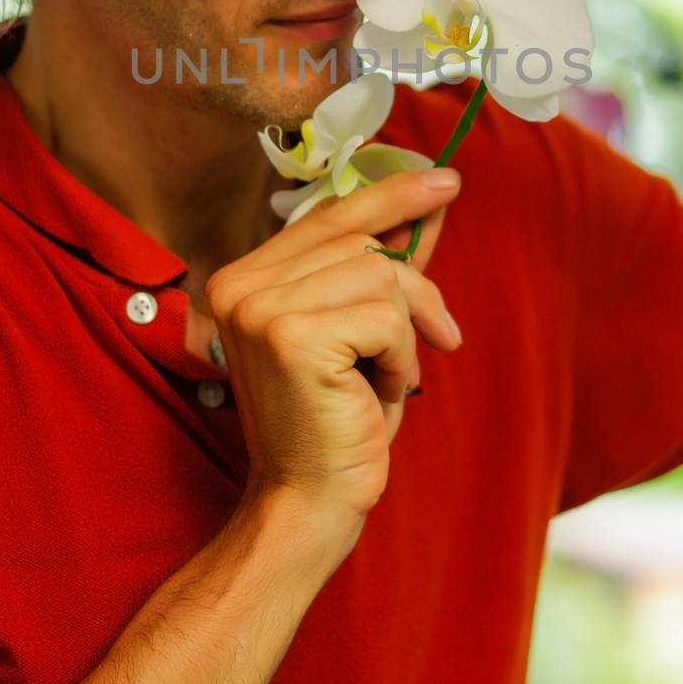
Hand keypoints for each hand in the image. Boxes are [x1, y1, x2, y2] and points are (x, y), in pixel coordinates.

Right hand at [204, 167, 462, 550]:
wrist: (307, 504)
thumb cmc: (335, 424)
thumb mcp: (362, 333)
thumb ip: (384, 267)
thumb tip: (430, 201)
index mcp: (244, 279)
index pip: (327, 215)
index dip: (389, 194)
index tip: (444, 179)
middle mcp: (239, 284)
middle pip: (361, 241)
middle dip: (415, 290)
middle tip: (441, 338)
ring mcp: (260, 307)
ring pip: (379, 274)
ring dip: (404, 333)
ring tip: (384, 380)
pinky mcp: (292, 336)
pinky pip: (386, 315)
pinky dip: (401, 357)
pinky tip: (377, 393)